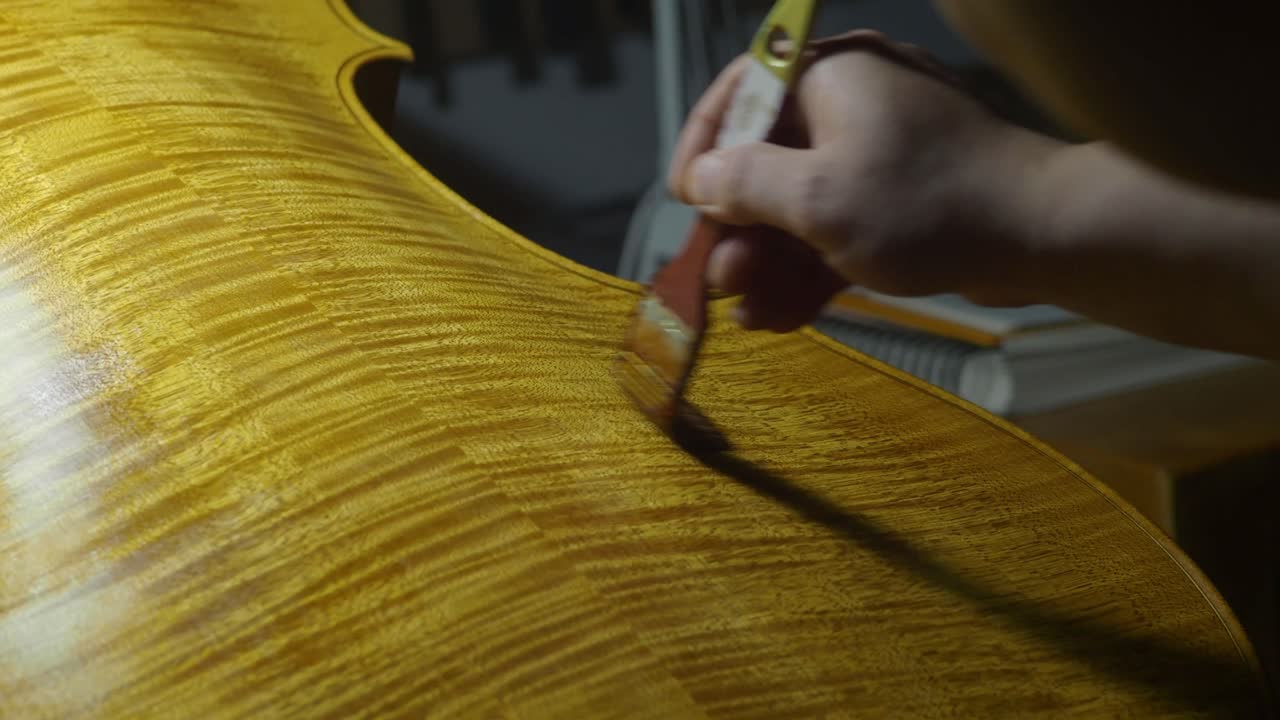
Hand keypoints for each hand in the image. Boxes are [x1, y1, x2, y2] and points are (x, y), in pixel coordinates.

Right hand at [667, 32, 1055, 331]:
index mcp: (831, 74)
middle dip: (740, 228)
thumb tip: (700, 180)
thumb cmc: (926, 203)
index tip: (684, 198)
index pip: (743, 91)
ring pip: (805, 204)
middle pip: (770, 159)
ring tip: (746, 315)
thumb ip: (746, 185)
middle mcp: (854, 103)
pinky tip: (780, 319)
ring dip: (772, 262)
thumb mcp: (819, 198)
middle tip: (720, 277)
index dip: (704, 144)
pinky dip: (812, 269)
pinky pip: (842, 228)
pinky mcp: (906, 200)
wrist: (1045, 237)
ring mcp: (883, 153)